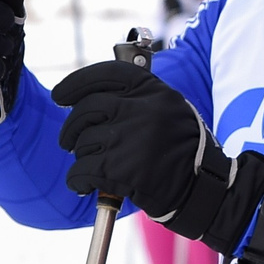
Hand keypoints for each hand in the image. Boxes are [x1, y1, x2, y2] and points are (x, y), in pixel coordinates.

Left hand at [49, 59, 263, 257]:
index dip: (76, 83)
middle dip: (71, 128)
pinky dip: (77, 180)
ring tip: (95, 166)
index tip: (59, 95)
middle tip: (69, 141)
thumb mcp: (170, 108)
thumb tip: (86, 95)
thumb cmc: (183, 149)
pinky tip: (84, 184)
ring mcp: (130, 140)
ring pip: (82, 143)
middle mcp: (142, 110)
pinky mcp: (121, 171)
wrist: (203, 189)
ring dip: (81, 156)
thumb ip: (136, 97)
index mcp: (154, 90)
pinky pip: (81, 171)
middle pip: (85, 110)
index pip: (105, 74)